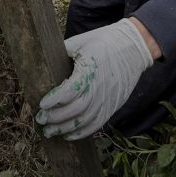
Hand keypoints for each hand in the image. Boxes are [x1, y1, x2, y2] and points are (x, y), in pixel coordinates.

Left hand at [37, 19, 155, 139]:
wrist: (134, 47)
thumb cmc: (104, 42)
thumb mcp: (80, 42)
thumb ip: (62, 53)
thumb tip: (42, 63)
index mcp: (91, 69)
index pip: (71, 90)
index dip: (55, 99)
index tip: (42, 103)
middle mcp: (101, 87)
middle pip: (77, 109)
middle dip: (56, 117)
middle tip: (41, 119)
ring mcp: (109, 99)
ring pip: (86, 120)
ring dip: (65, 129)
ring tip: (49, 131)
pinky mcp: (113, 106)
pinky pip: (97, 124)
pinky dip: (81, 133)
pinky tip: (67, 135)